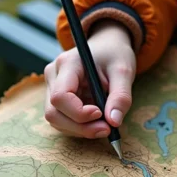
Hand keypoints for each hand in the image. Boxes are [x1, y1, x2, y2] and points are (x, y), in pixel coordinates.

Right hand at [44, 20, 135, 137]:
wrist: (107, 46)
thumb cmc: (114, 54)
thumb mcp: (124, 71)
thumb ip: (120, 96)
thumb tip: (114, 122)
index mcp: (67, 64)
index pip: (60, 96)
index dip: (78, 113)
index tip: (101, 115)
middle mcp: (53, 75)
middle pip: (54, 112)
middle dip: (80, 127)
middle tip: (107, 130)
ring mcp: (52, 87)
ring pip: (56, 120)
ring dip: (80, 129)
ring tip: (105, 126)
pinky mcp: (56, 98)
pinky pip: (62, 119)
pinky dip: (79, 126)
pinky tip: (97, 122)